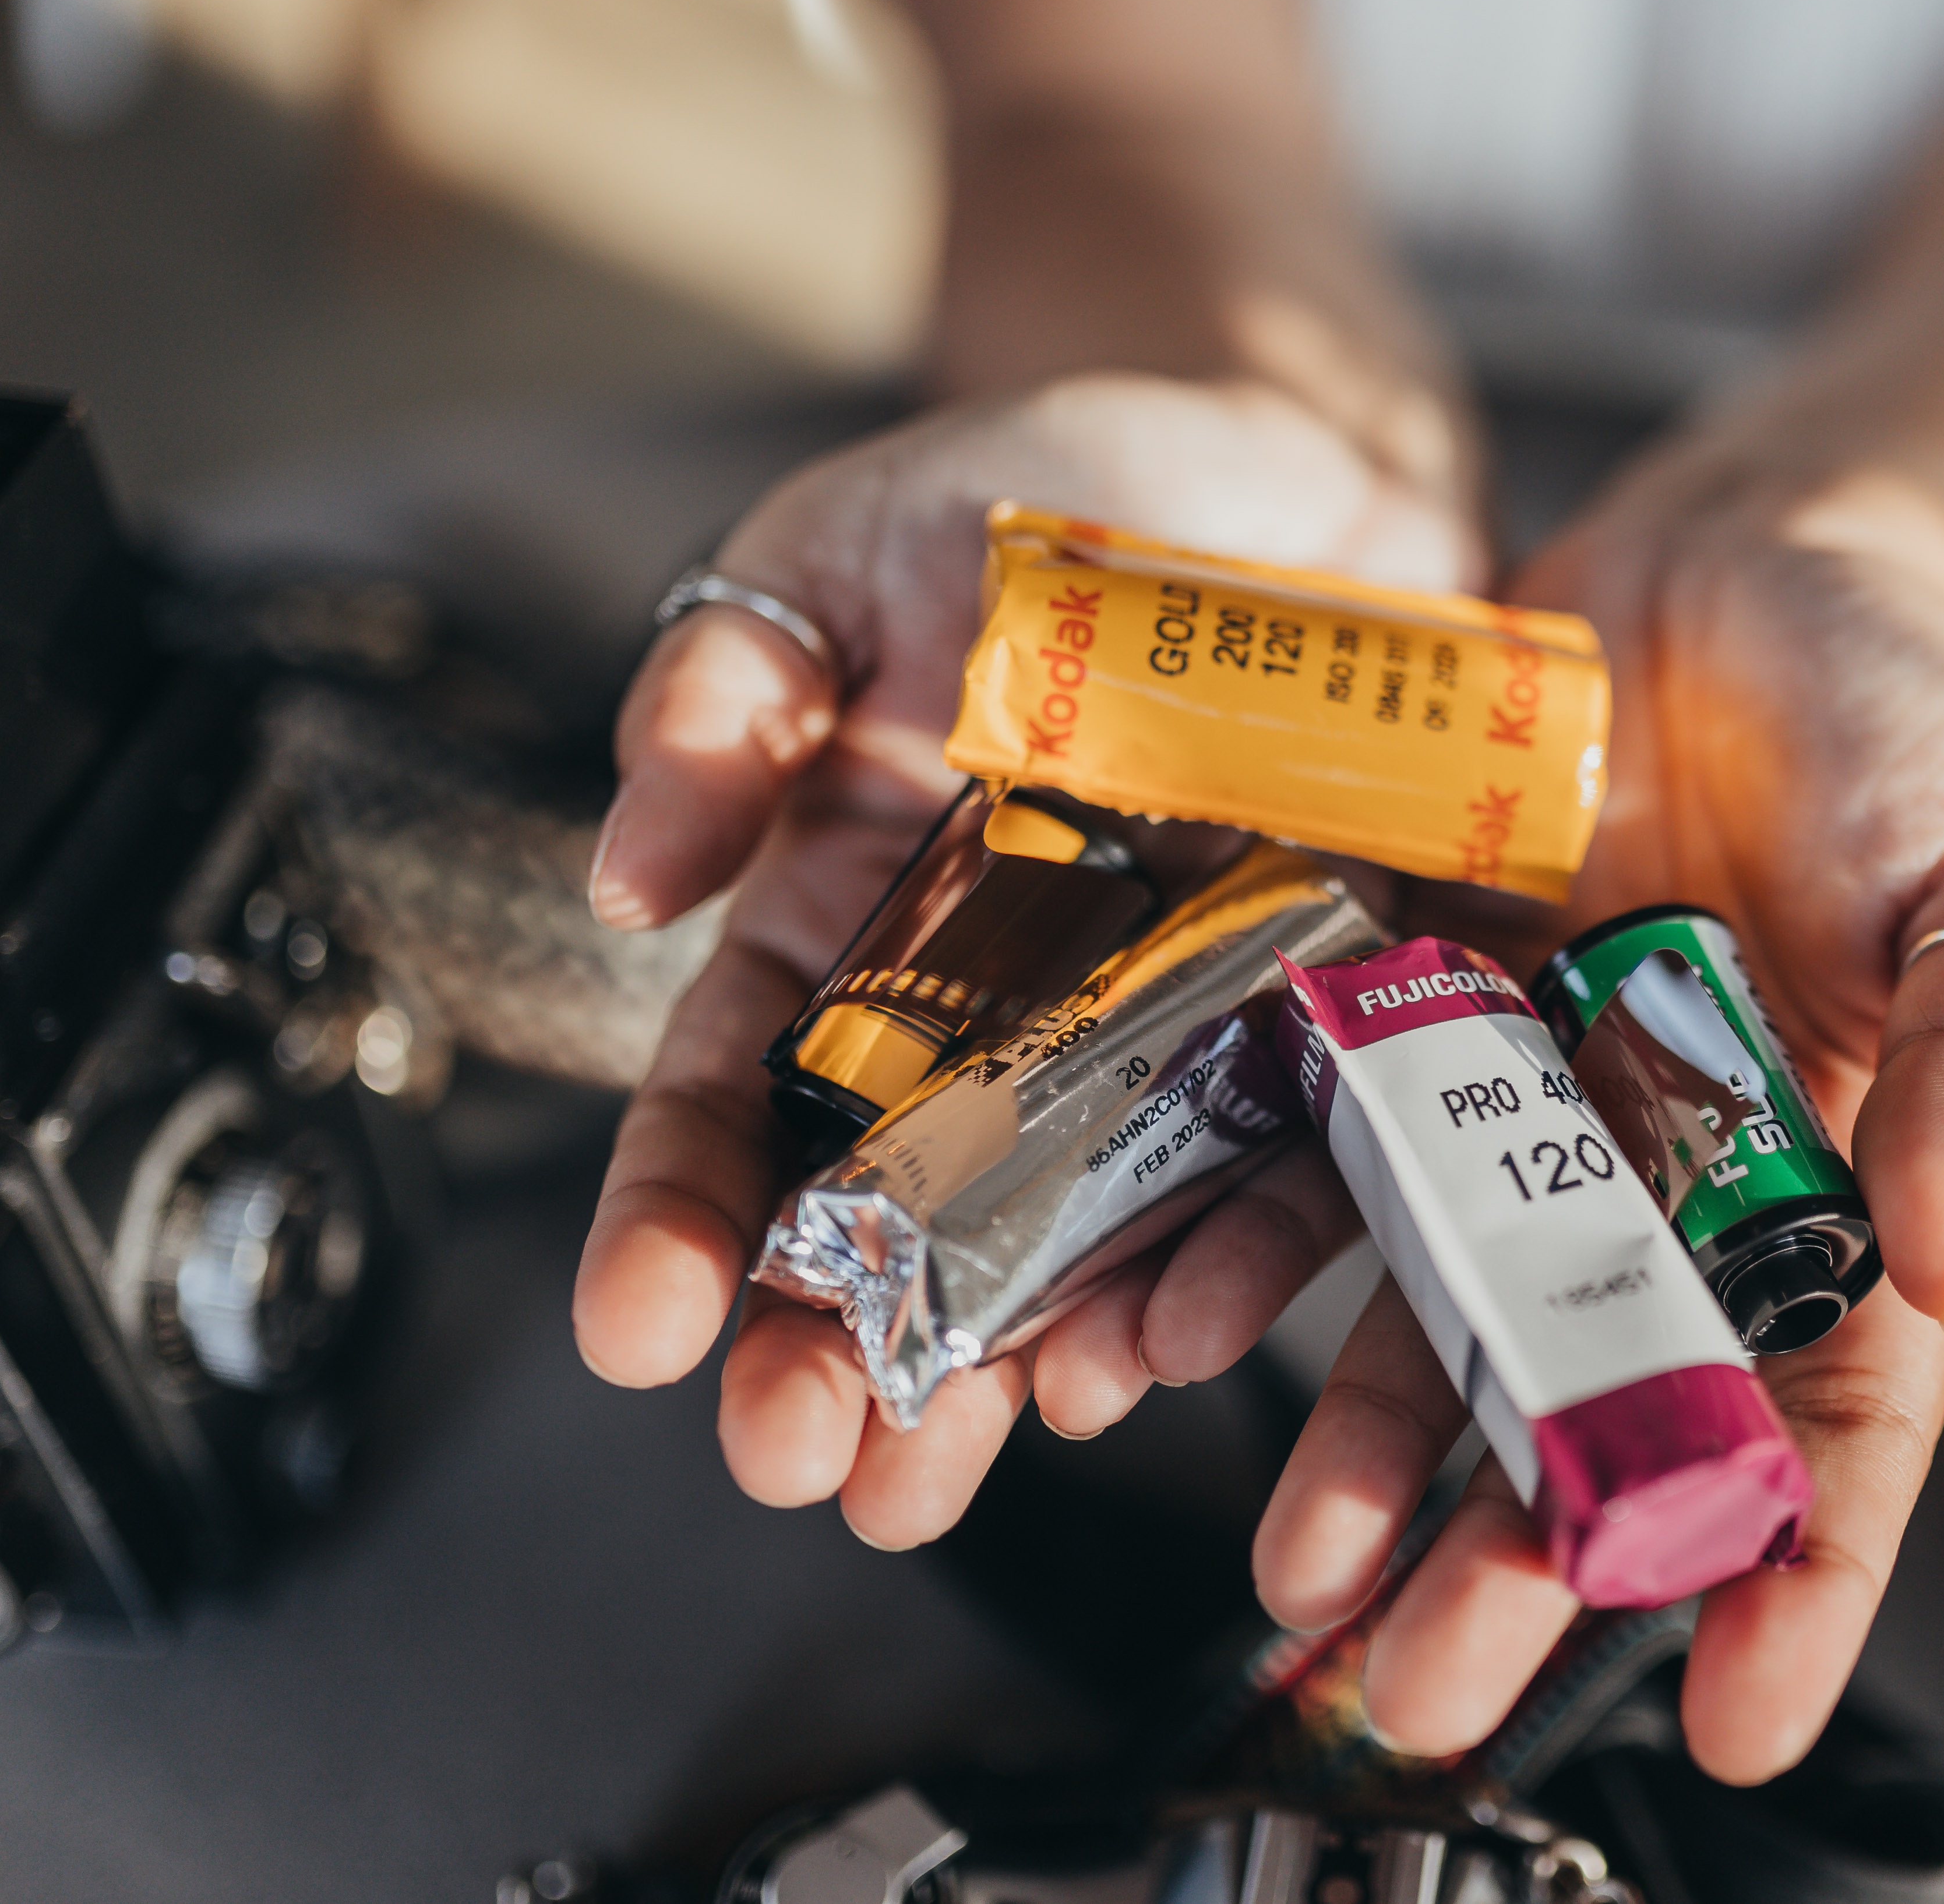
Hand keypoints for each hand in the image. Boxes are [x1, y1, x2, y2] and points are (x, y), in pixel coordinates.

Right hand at [574, 374, 1477, 1545]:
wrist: (1297, 463)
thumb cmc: (1047, 489)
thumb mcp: (848, 546)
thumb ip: (728, 691)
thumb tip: (626, 879)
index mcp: (852, 906)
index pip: (739, 1085)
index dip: (680, 1209)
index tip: (637, 1332)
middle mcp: (997, 1002)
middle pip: (892, 1208)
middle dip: (833, 1345)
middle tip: (795, 1466)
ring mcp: (1159, 1025)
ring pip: (1069, 1231)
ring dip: (1003, 1362)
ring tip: (943, 1479)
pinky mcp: (1317, 1012)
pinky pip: (1269, 1159)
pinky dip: (1218, 1259)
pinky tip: (1158, 1350)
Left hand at [1249, 438, 1943, 1782]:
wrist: (1744, 546)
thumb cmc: (1917, 705)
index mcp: (1837, 1177)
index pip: (1832, 1414)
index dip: (1795, 1573)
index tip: (1742, 1725)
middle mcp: (1661, 1172)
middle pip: (1594, 1402)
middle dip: (1516, 1555)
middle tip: (1428, 1690)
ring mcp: (1519, 1095)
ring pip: (1430, 1311)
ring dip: (1358, 1451)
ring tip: (1289, 1574)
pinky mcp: (1401, 998)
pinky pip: (1308, 1144)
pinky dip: (1239, 1241)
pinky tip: (1165, 1323)